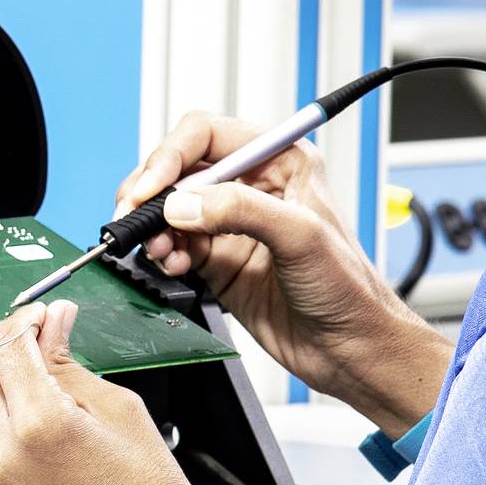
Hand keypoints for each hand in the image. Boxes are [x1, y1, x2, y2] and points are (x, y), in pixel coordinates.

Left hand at [0, 301, 272, 484]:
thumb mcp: (122, 412)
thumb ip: (71, 365)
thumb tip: (52, 327)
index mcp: (40, 424)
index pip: (7, 346)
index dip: (24, 321)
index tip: (40, 319)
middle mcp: (3, 457)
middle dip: (5, 350)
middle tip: (38, 347)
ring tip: (23, 388)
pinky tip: (24, 430)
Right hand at [119, 112, 447, 437]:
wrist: (351, 350)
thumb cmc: (350, 290)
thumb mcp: (301, 237)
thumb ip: (240, 211)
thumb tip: (182, 203)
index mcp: (281, 162)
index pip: (207, 135)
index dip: (172, 155)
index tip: (153, 186)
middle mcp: (252, 187)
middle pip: (179, 168)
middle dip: (152, 190)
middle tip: (134, 214)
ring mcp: (231, 225)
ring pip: (170, 208)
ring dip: (153, 226)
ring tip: (157, 248)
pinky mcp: (217, 260)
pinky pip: (172, 244)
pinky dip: (161, 253)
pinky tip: (172, 265)